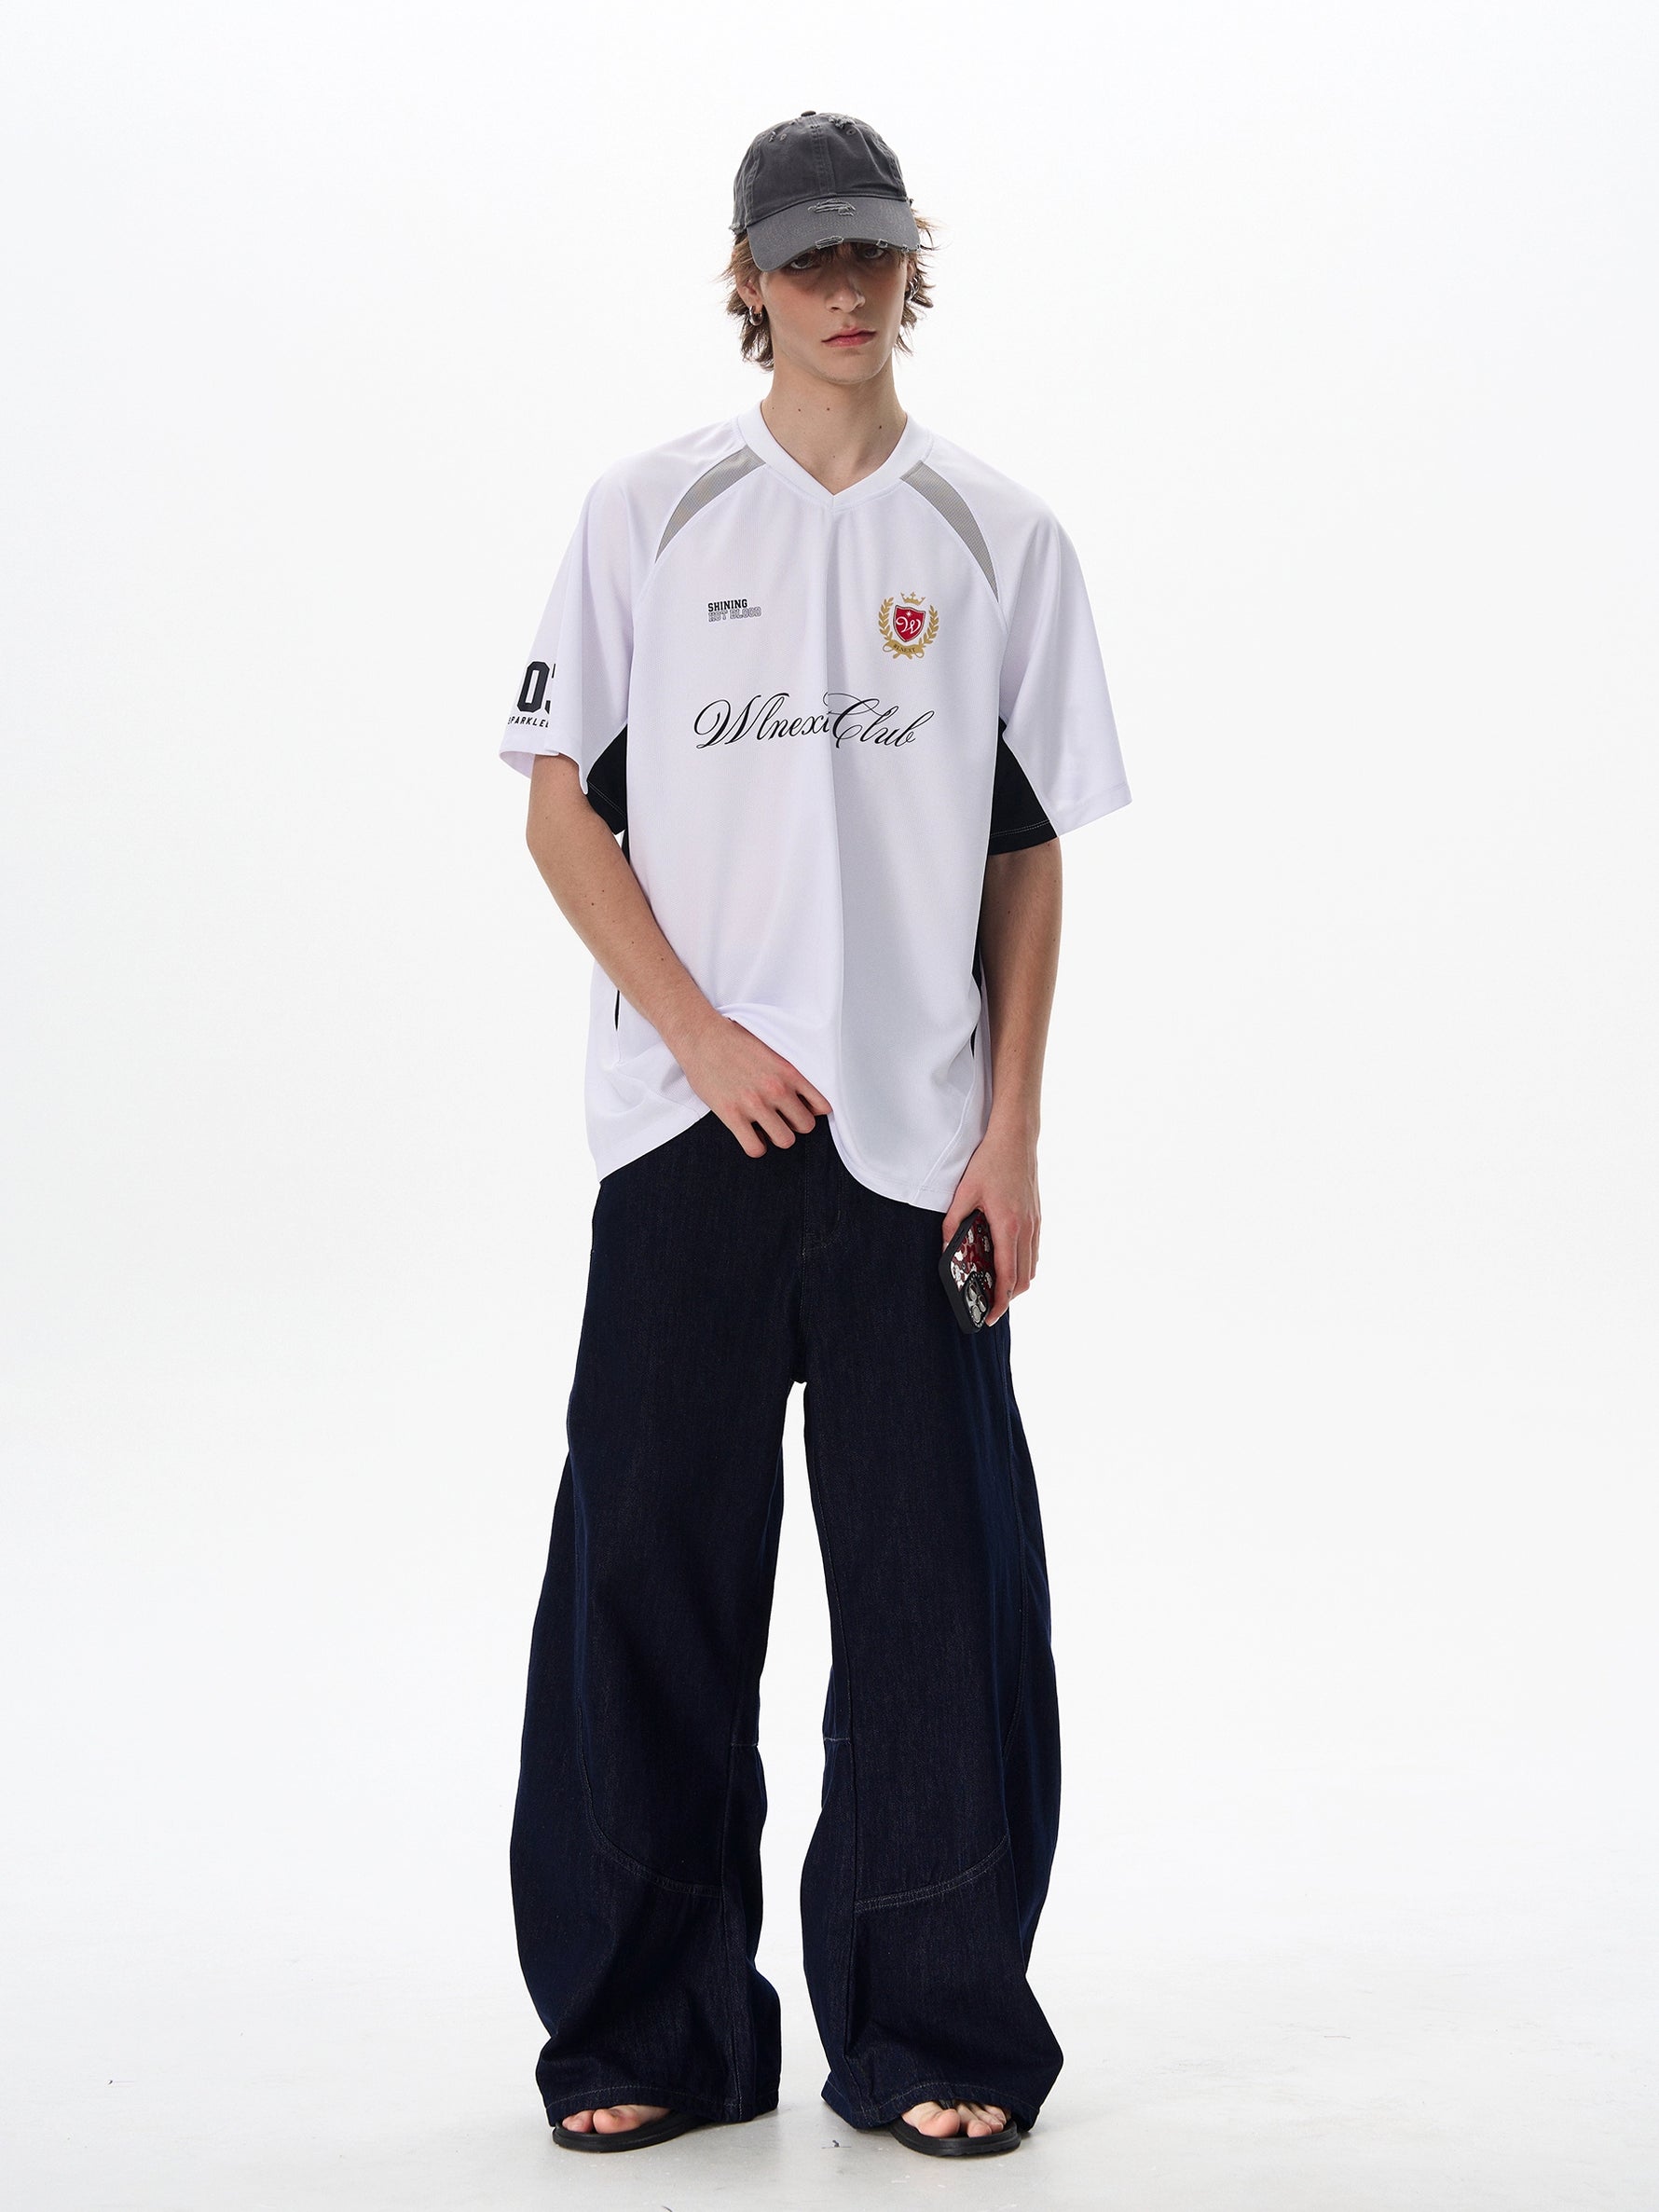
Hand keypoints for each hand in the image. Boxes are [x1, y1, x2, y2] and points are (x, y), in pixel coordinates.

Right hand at [674, 1010, 833, 1157]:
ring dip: (777, 1137)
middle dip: (795, 1125)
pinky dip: (756, 1146)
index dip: (812, 1112)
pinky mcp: (732, 1115)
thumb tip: (798, 1094)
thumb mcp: (771, 1049)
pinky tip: (750, 1134)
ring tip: (765, 1126)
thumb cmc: (734, 1040)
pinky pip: (755, 1148)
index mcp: (788, 1072)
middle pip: (806, 1126)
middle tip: (781, 1118)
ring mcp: (754, 1104)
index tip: (800, 1109)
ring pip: (785, 1141)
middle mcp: (776, 1089)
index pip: (821, 1106)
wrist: (701, 1036)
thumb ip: (787, 1072)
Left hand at [940, 1120, 1039, 1325]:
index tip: (990, 1315)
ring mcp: (1035, 1223)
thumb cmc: (990, 1162)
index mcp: (1008, 1226)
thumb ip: (953, 1223)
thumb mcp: (964, 1192)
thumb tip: (946, 1248)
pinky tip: (1008, 1262)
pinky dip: (1024, 1265)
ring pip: (1032, 1266)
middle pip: (1023, 1278)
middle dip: (1008, 1298)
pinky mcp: (1037, 1216)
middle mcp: (1026, 1228)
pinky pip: (1034, 1251)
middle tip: (990, 1306)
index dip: (999, 1301)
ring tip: (997, 1288)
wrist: (1016, 1138)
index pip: (1007, 1276)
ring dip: (1017, 1282)